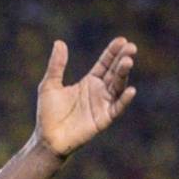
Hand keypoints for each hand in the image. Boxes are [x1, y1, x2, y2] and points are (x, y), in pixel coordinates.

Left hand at [34, 37, 137, 156]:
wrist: (47, 138)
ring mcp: (103, 104)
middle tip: (131, 47)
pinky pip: (117, 108)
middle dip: (122, 59)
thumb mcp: (49, 85)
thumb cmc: (48, 113)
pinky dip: (124, 100)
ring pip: (117, 86)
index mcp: (89, 82)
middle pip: (114, 72)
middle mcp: (99, 91)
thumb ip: (57, 65)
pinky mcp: (103, 119)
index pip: (105, 64)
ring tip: (128, 61)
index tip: (122, 40)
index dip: (113, 52)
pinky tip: (130, 89)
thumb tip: (59, 42)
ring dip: (123, 74)